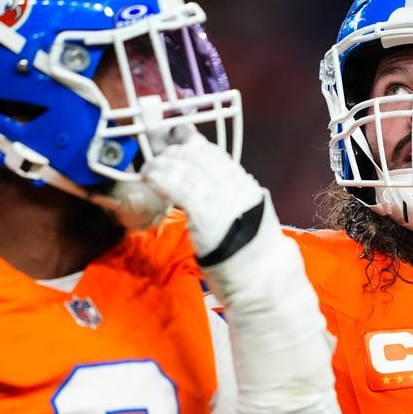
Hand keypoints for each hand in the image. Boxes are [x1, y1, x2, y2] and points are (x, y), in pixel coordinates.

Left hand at [142, 126, 264, 260]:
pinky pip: (181, 189)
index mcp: (244, 184)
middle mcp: (236, 186)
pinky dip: (162, 179)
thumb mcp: (243, 215)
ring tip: (150, 168)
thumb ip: (226, 196)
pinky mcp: (208, 215)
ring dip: (163, 164)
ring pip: (188, 169)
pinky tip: (150, 177)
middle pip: (200, 156)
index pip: (214, 153)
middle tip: (157, 154)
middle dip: (174, 150)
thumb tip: (204, 182)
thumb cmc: (251, 253)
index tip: (174, 136)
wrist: (263, 277)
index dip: (190, 141)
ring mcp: (223, 199)